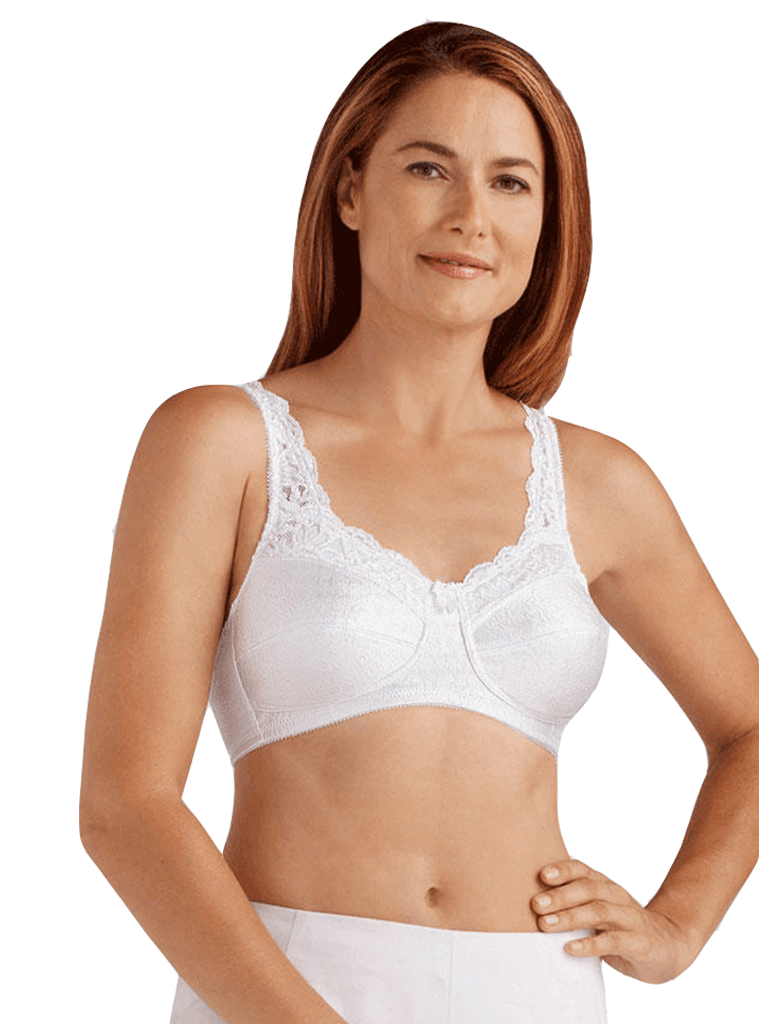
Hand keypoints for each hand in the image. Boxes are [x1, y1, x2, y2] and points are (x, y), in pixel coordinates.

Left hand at [531, 859, 695, 983]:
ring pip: (598, 911)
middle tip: (535, 904)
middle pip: (587, 889)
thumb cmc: (622, 926)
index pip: (582, 870)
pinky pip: (613, 941)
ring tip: (545, 924)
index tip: (540, 875)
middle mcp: (616, 896)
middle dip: (559, 895)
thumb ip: (573, 903)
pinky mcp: (638, 943)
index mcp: (604, 885)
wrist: (670, 944)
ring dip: (570, 917)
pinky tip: (569, 948)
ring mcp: (629, 918)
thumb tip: (530, 902)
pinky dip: (589, 944)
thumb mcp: (599, 910)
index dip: (562, 870)